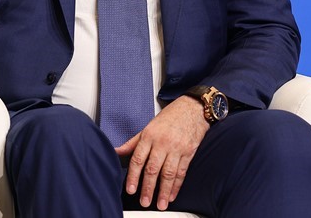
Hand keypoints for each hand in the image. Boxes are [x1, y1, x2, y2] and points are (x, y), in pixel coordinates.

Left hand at [115, 96, 209, 210]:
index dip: (133, 176)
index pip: (138, 159)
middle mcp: (162, 142)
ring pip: (168, 173)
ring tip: (160, 204)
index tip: (130, 189)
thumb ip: (133, 142)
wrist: (193, 108)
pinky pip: (182, 171)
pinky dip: (177, 185)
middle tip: (144, 201)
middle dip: (148, 188)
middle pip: (153, 169)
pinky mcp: (189, 152)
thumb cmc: (170, 117)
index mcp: (149, 135)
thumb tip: (117, 152)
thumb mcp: (148, 126)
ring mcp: (177, 148)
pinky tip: (173, 194)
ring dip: (164, 191)